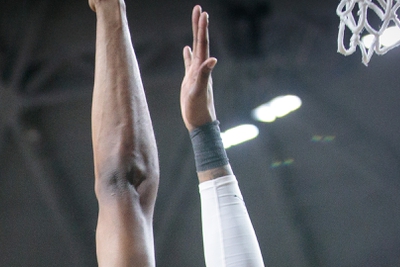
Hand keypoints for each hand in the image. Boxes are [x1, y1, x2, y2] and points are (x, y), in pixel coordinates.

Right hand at [180, 6, 216, 130]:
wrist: (200, 122)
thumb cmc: (199, 109)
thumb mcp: (199, 91)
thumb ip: (205, 75)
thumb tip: (213, 59)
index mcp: (202, 68)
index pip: (202, 44)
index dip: (202, 28)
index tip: (202, 12)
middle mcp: (201, 67)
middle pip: (200, 42)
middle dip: (199, 25)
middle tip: (199, 8)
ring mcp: (196, 73)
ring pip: (196, 49)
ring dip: (195, 35)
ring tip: (196, 22)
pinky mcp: (191, 80)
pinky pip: (189, 63)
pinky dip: (188, 54)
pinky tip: (186, 49)